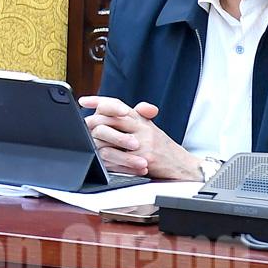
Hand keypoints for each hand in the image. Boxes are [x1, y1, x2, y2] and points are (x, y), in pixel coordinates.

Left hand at [79, 96, 200, 180]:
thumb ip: (131, 118)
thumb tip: (105, 111)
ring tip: (92, 145)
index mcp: (140, 119)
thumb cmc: (162, 148)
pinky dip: (106, 159)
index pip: (117, 104)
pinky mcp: (144, 157)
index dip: (99, 101)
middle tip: (84, 128)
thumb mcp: (149, 128)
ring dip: (97, 142)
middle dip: (93, 124)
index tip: (84, 101)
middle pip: (109, 118)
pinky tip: (101, 160)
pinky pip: (117, 157)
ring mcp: (143, 142)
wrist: (183, 166)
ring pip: (109, 137)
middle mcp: (142, 127)